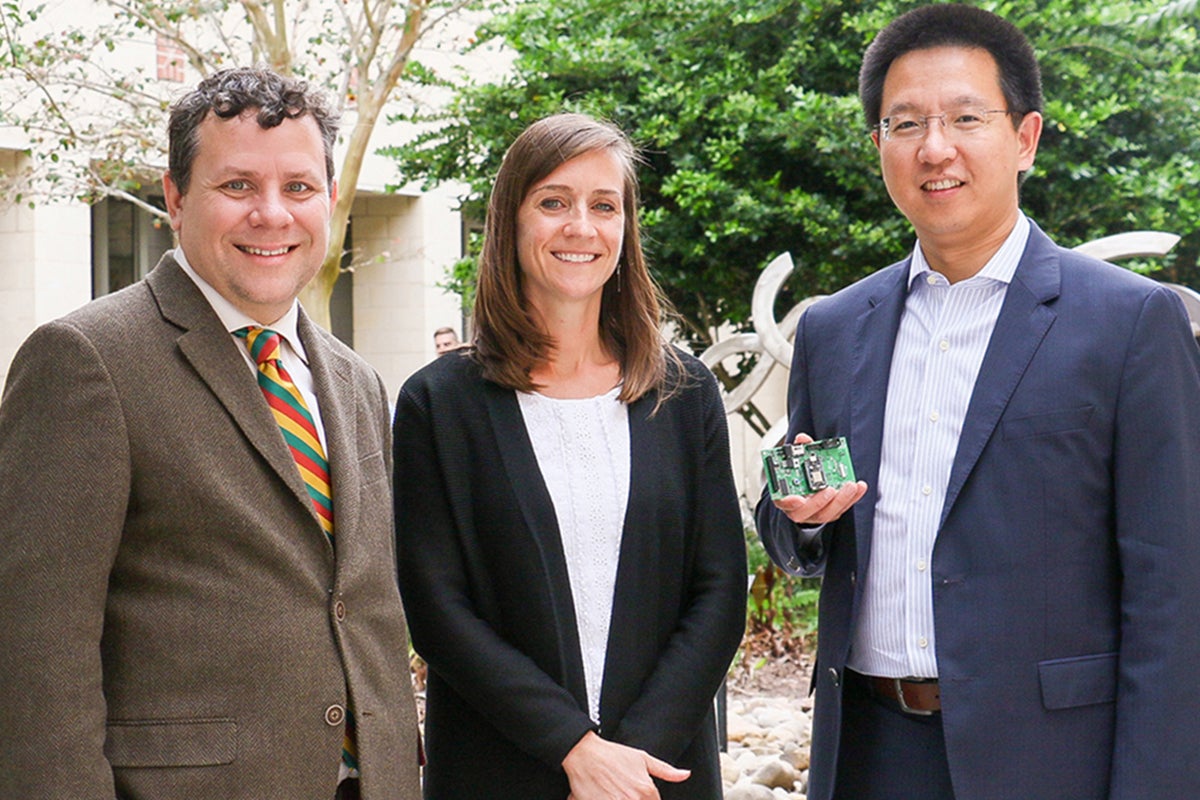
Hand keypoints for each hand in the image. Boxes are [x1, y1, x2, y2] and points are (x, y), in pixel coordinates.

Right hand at [562, 731, 688, 799]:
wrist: (584, 754)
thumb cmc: (611, 755)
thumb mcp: (642, 758)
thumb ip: (666, 771)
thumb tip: (685, 774)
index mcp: (646, 791)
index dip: (647, 799)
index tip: (634, 792)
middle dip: (633, 799)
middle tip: (622, 790)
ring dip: (622, 799)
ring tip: (616, 792)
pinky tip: (607, 796)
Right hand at [773, 433, 867, 524]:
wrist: (808, 486)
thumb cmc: (800, 476)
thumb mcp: (797, 460)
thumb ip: (799, 449)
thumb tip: (803, 439)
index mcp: (785, 497)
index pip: (783, 503)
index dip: (789, 502)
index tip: (798, 498)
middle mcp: (798, 509)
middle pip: (806, 512)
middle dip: (820, 501)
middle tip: (830, 489)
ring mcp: (815, 514)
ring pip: (827, 514)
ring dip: (841, 500)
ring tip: (850, 485)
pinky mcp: (831, 513)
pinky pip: (842, 510)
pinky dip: (852, 498)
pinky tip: (860, 487)